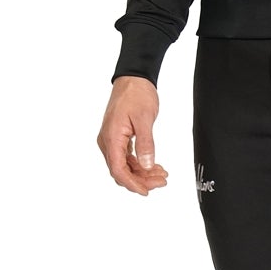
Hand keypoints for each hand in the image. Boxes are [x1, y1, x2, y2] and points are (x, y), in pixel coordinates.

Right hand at [97, 77, 167, 195]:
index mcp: (111, 138)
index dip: (132, 184)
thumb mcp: (144, 119)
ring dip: (142, 173)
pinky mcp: (118, 138)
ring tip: (162, 174)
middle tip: (162, 180)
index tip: (147, 191)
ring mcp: (112, 140)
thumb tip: (147, 165)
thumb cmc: (136, 94)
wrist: (133, 78)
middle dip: (141, 180)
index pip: (118, 170)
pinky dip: (140, 164)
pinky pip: (127, 157)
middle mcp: (108, 142)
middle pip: (121, 171)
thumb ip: (146, 143)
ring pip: (125, 166)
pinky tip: (154, 165)